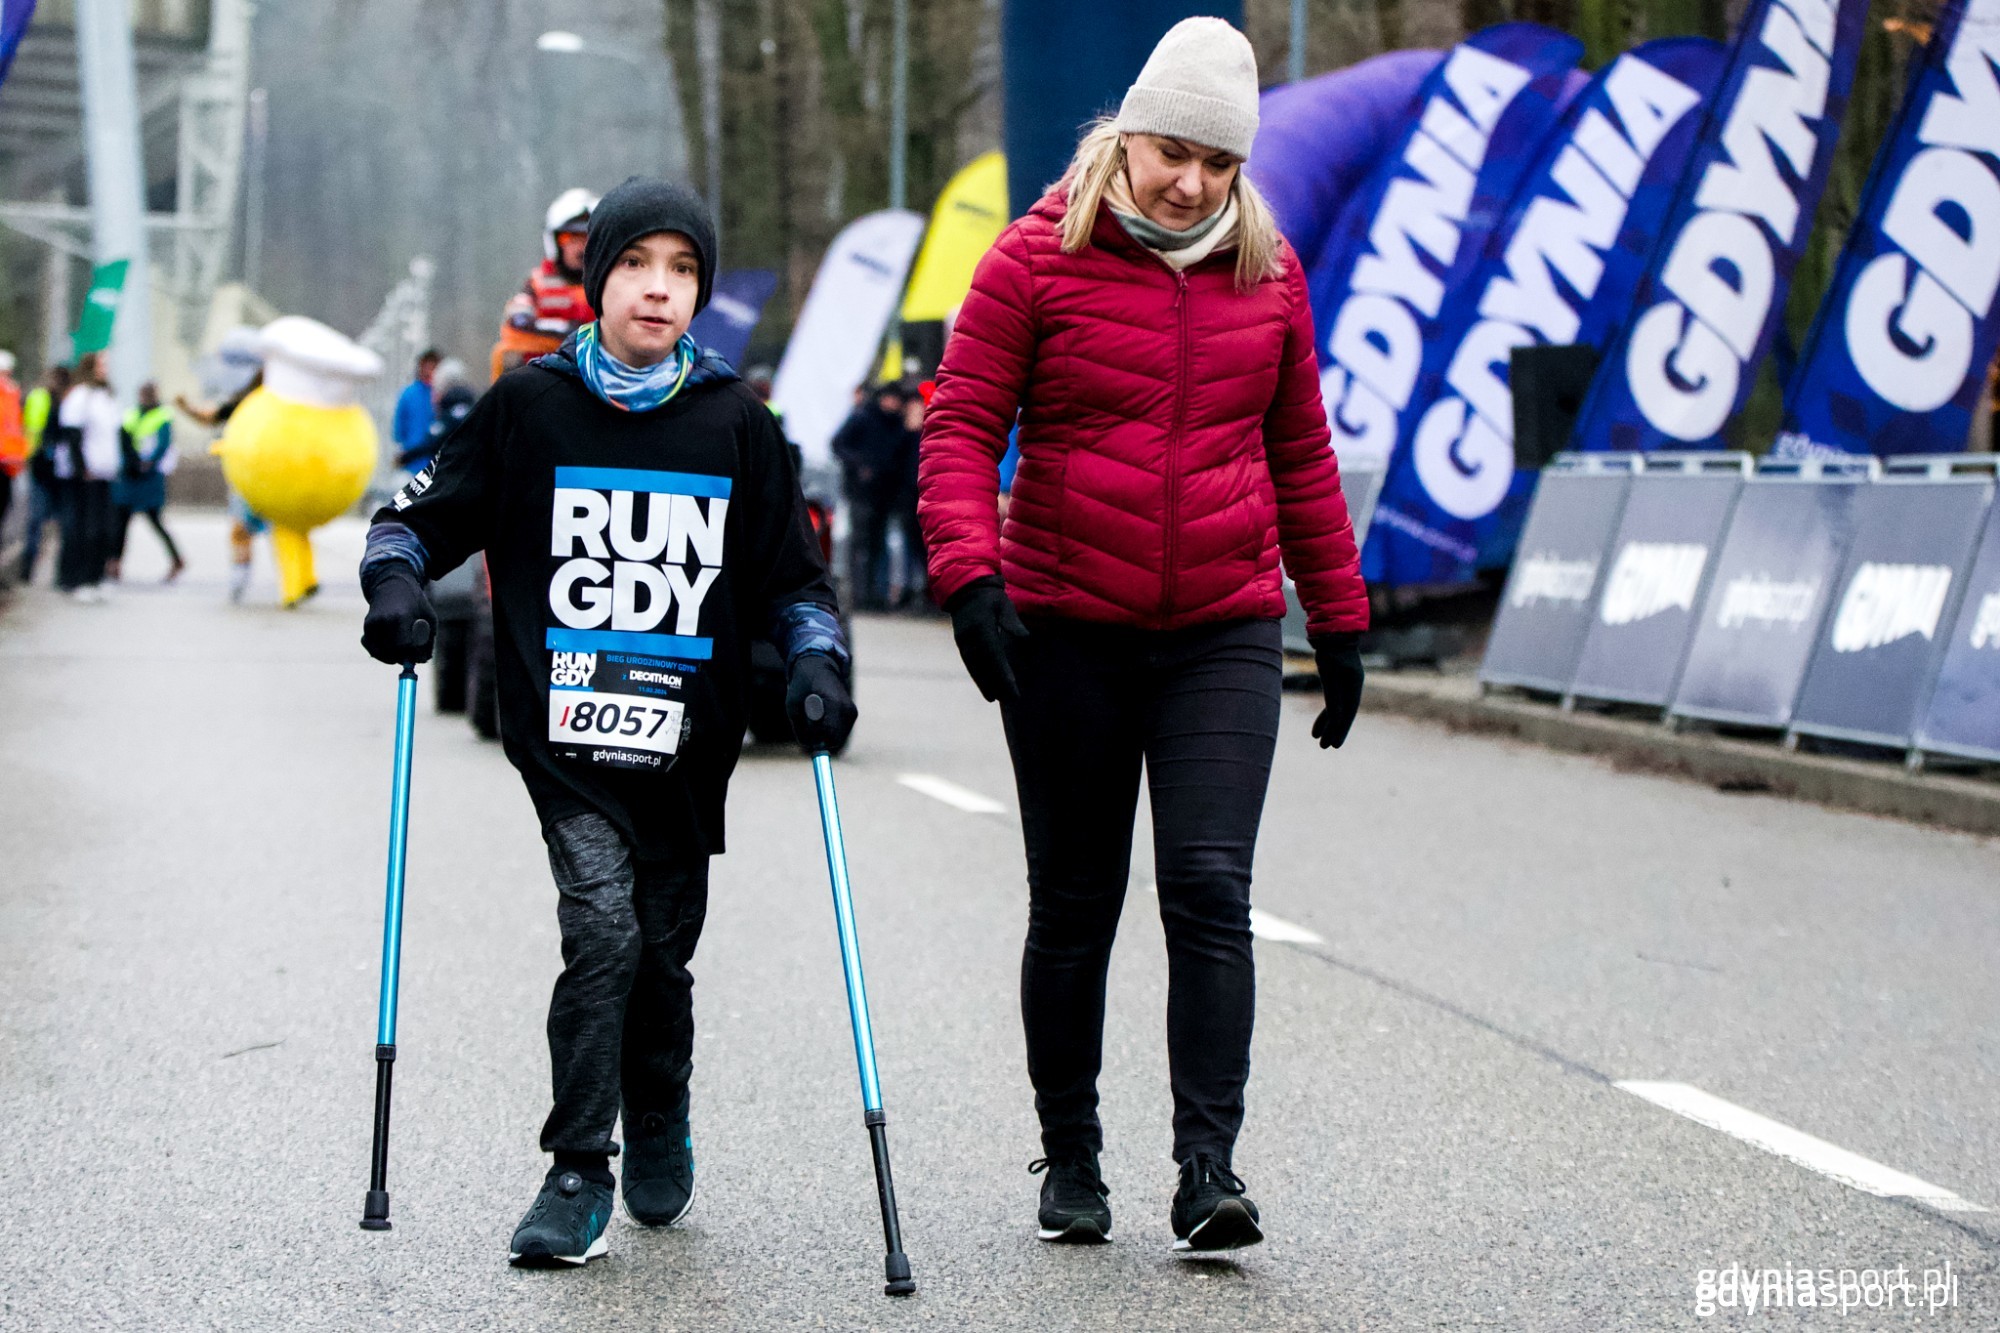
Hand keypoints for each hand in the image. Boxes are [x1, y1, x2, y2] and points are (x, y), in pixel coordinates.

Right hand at [361, 568, 436, 663]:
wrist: (393, 585)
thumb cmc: (415, 603)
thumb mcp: (429, 617)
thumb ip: (427, 639)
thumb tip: (423, 660)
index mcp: (402, 616)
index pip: (405, 645)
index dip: (413, 656)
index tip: (420, 658)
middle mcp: (384, 620)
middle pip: (392, 650)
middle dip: (403, 658)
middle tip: (411, 659)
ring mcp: (373, 623)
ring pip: (380, 651)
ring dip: (392, 657)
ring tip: (402, 652)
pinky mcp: (367, 625)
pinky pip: (371, 647)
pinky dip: (379, 652)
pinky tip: (389, 651)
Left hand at [786, 652, 856, 753]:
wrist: (818, 667)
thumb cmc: (802, 686)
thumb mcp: (793, 708)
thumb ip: (801, 730)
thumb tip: (812, 747)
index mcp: (834, 704)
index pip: (830, 736)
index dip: (815, 737)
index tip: (805, 723)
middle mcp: (847, 708)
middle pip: (835, 740)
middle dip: (820, 737)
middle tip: (808, 720)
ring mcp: (852, 711)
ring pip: (838, 737)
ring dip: (824, 732)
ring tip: (816, 713)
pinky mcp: (853, 713)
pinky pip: (840, 731)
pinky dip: (830, 728)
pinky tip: (823, 712)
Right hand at [946, 577, 1027, 702]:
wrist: (965, 587)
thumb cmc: (990, 597)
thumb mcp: (1005, 605)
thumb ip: (1013, 623)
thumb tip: (1027, 639)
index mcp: (982, 627)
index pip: (994, 655)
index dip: (1003, 673)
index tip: (1012, 688)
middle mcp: (969, 637)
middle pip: (983, 665)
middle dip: (994, 683)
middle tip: (1008, 700)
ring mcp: (962, 640)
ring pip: (974, 667)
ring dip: (983, 683)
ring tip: (993, 699)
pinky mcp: (960, 642)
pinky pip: (969, 663)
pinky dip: (976, 676)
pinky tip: (983, 686)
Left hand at [1310, 633, 1363, 748]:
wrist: (1332, 631)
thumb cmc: (1332, 650)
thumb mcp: (1331, 672)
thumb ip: (1334, 694)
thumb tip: (1337, 717)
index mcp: (1354, 685)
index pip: (1348, 712)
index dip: (1341, 729)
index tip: (1334, 745)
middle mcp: (1352, 687)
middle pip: (1344, 714)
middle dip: (1334, 731)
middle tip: (1325, 747)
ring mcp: (1345, 684)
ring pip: (1337, 709)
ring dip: (1328, 725)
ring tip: (1319, 741)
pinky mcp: (1336, 681)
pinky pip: (1332, 702)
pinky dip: (1325, 715)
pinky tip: (1317, 727)